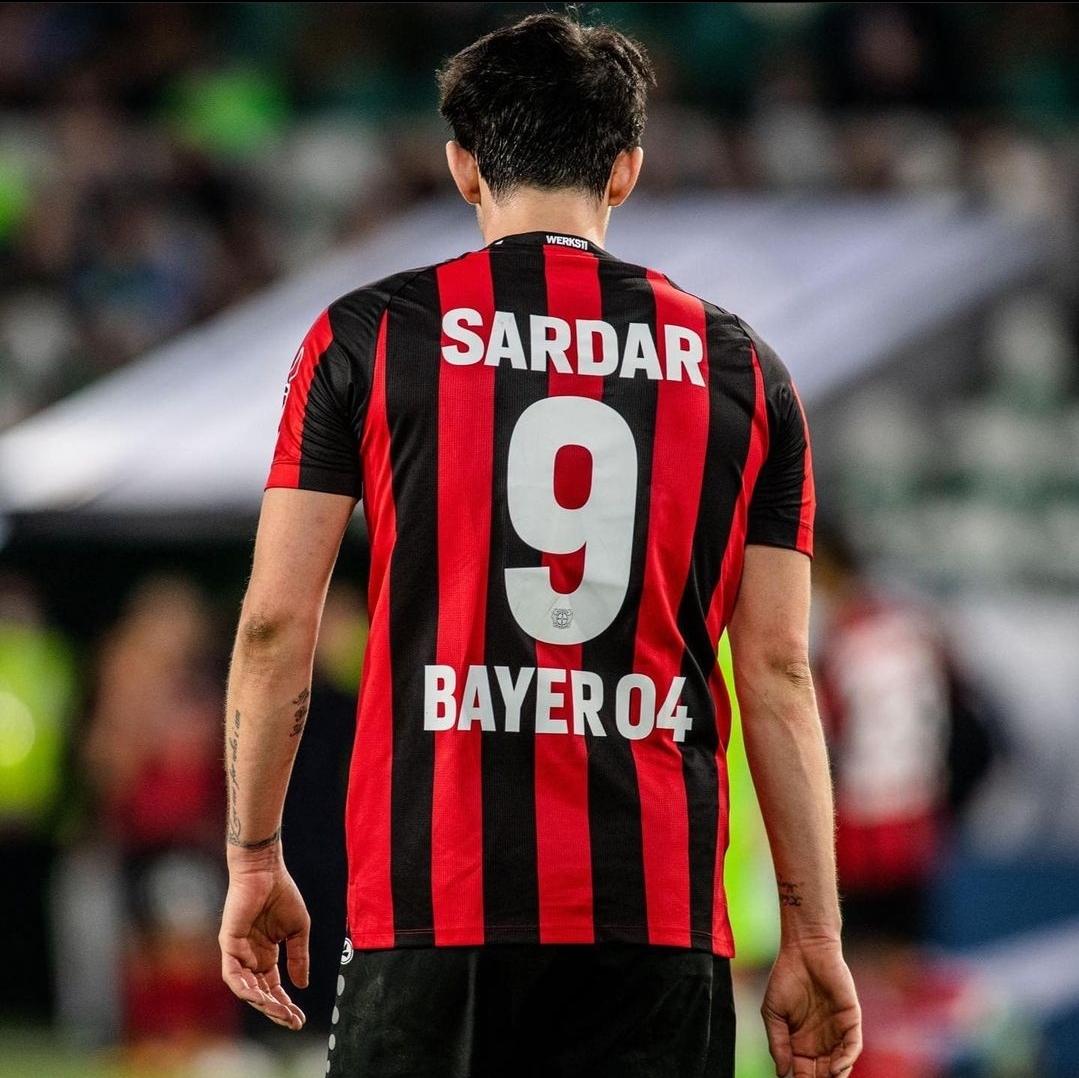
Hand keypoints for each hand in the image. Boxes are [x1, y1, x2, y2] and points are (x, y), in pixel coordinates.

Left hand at [219, 850, 310, 1029]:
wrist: (266, 870)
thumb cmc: (281, 894)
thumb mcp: (298, 931)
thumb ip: (299, 958)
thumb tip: (302, 986)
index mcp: (266, 955)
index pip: (273, 988)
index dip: (285, 1004)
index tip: (299, 1018)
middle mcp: (250, 958)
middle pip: (260, 993)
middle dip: (275, 1009)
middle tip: (291, 1021)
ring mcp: (238, 952)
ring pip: (245, 988)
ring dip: (261, 1002)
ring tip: (278, 1011)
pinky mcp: (228, 943)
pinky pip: (232, 973)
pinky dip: (244, 986)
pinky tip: (259, 995)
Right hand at [761, 938, 861, 1077]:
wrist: (804, 950)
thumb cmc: (785, 977)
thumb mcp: (773, 1012)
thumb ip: (777, 1043)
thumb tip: (782, 1074)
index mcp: (801, 1042)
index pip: (804, 1072)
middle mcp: (820, 1041)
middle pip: (823, 1073)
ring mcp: (837, 1032)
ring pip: (840, 1064)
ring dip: (835, 1077)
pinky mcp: (850, 1020)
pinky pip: (852, 1046)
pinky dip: (846, 1060)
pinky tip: (836, 1069)